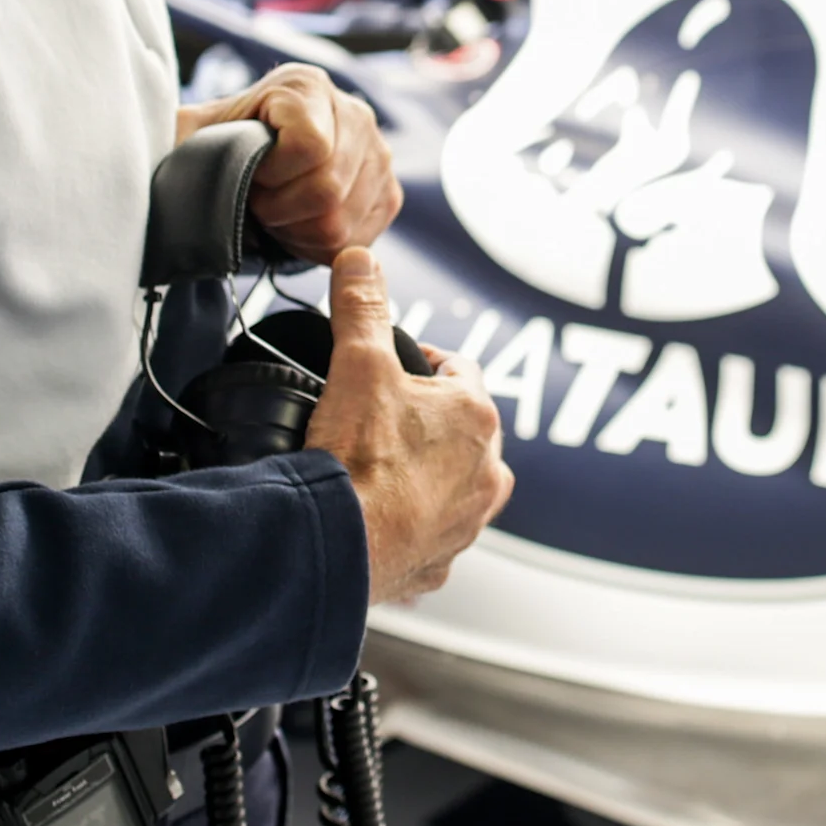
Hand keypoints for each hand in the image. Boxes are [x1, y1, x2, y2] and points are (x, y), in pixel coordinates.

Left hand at [182, 63, 398, 263]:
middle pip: (328, 190)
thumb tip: (146, 127)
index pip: (310, 146)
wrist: (250, 167)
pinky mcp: (388, 191)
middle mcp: (354, 112)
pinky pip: (358, 240)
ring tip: (279, 213)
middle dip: (282, 209)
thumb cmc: (219, 149)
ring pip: (343, 222)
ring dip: (299, 230)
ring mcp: (378, 153)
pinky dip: (322, 245)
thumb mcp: (191, 133)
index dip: (271, 175)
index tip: (250, 176)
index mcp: (305, 86)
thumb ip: (179, 129)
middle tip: (260, 202)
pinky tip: (301, 225)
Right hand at [306, 248, 510, 602]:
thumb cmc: (358, 460)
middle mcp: (486, 473)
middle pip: (463, 430)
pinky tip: (376, 517)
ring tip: (382, 468)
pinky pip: (430, 536)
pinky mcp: (438, 563)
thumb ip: (361, 308)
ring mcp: (466, 523)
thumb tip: (362, 262)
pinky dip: (409, 525)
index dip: (424, 361)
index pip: (460, 370)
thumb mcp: (357, 364)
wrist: (339, 545)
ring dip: (427, 474)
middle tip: (383, 417)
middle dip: (428, 420)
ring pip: (455, 486)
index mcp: (476, 418)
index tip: (395, 366)